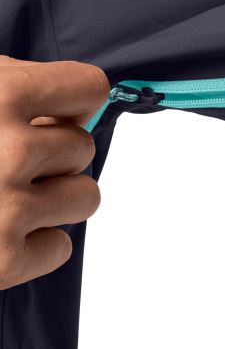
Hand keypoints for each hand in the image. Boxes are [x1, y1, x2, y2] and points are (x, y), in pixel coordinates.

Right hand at [0, 56, 109, 288]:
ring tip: (10, 197)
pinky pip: (61, 248)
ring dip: (57, 198)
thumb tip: (72, 98)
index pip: (91, 88)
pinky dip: (36, 245)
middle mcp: (9, 150)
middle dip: (55, 155)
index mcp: (0, 94)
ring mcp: (8, 209)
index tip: (57, 112)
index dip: (73, 101)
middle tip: (10, 163)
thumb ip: (15, 86)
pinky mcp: (2, 263)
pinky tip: (1, 233)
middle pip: (86, 147)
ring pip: (87, 197)